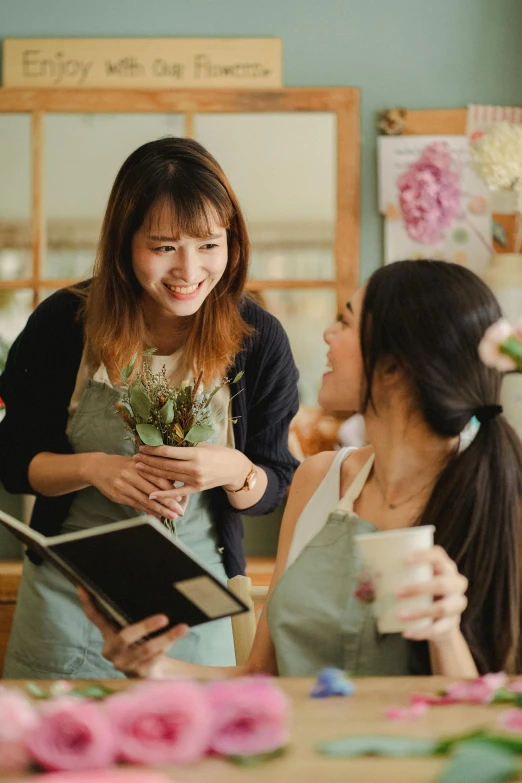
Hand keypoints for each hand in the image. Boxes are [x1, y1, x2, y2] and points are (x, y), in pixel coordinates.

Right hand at [78, 588, 187, 677]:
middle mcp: (112, 650)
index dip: (88, 603)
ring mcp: (125, 664)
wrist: (151, 671)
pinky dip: (168, 646)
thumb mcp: (135, 628)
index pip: (95, 618)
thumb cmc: (142, 642)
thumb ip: (130, 615)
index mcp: (108, 635)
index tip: (82, 586)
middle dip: (145, 626)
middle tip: (163, 618)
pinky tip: (177, 637)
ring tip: (182, 628)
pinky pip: (155, 658)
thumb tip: (146, 588)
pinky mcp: (139, 674)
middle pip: (125, 637)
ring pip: (146, 649)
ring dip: (167, 638)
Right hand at [86, 453, 185, 521]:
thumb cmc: (121, 464)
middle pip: (153, 490)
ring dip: (159, 509)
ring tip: (171, 516)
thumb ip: (151, 472)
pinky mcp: (118, 495)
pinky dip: (147, 511)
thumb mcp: (136, 463)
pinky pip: (135, 505)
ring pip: (145, 500)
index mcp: (139, 465)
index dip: (170, 488)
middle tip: (180, 511)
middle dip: (168, 502)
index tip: (181, 496)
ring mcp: (124, 486)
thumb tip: (171, 484)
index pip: (157, 477)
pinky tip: (156, 516)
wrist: (97, 467)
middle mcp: (132, 475)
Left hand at [133, 443, 251, 497]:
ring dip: (151, 473)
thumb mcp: (203, 445)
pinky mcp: (196, 489)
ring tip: (139, 468)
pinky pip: (177, 492)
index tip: (142, 447)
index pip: (168, 452)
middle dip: (148, 461)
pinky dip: (163, 494)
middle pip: (165, 465)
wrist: (234, 469)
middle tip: (135, 457)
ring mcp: (194, 480)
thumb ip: (186, 446)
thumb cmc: (219, 453)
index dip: (153, 450)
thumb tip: (165, 443)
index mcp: (195, 453)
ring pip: (168, 477)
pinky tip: (151, 494)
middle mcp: (194, 468)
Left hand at [397, 545, 467, 641]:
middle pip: (442, 583)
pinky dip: (422, 631)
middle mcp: (456, 583)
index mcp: (445, 567)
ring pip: (442, 608)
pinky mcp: (453, 623)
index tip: (405, 560)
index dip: (424, 556)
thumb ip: (400, 574)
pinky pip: (439, 628)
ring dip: (420, 612)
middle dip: (419, 588)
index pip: (438, 555)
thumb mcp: (417, 580)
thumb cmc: (423, 592)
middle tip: (397, 592)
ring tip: (400, 615)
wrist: (442, 620)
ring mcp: (457, 603)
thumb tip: (365, 572)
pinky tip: (407, 633)